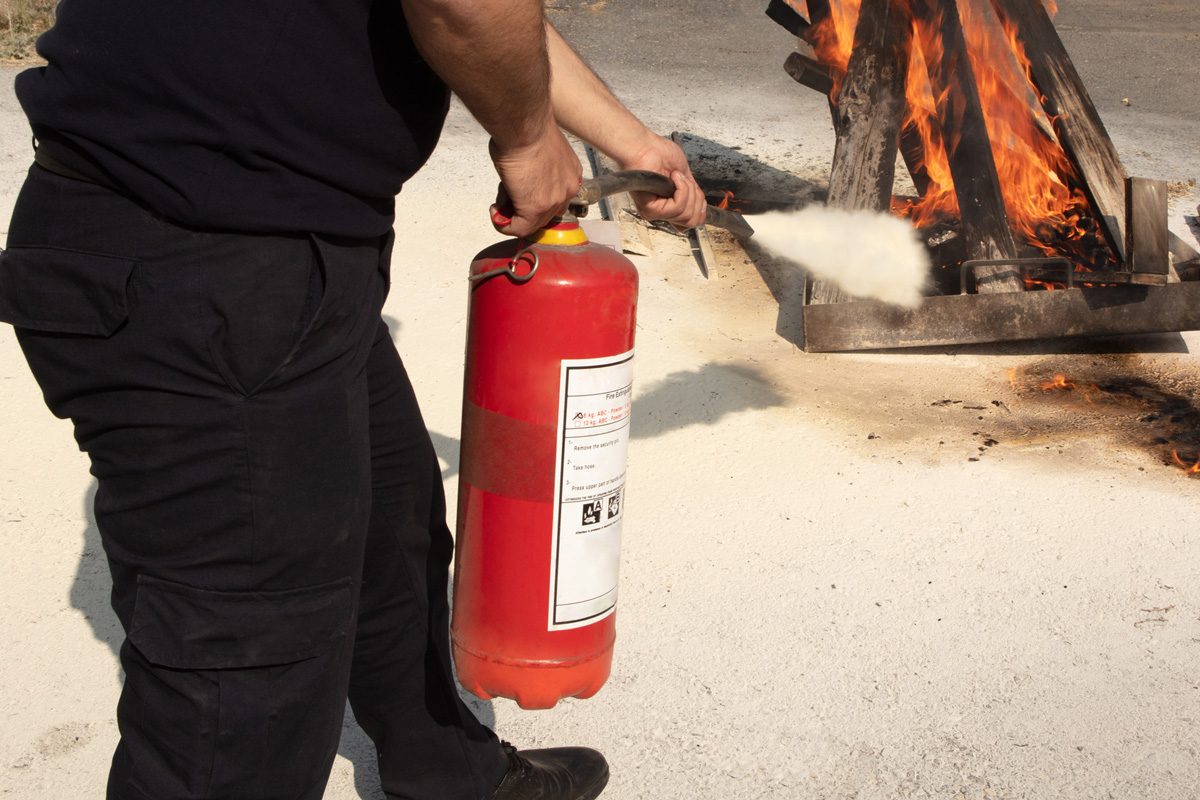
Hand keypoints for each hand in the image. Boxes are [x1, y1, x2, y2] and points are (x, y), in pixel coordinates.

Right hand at [488, 123, 582, 237]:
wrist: (523, 125)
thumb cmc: (526, 127)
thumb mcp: (539, 149)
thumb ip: (537, 167)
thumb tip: (521, 178)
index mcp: (571, 172)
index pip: (556, 197)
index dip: (535, 199)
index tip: (519, 194)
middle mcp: (568, 188)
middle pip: (546, 213)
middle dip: (523, 208)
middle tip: (506, 198)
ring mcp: (553, 200)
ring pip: (531, 222)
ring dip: (512, 215)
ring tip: (499, 199)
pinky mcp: (535, 208)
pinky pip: (518, 228)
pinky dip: (503, 224)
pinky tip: (494, 209)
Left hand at [618, 135, 706, 229]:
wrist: (646, 147)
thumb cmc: (660, 155)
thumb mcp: (685, 178)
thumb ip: (693, 195)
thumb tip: (702, 208)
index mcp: (668, 207)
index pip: (691, 223)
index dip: (700, 211)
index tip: (700, 197)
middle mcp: (661, 213)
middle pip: (691, 221)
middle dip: (696, 197)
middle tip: (686, 181)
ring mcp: (655, 212)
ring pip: (685, 213)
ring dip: (687, 190)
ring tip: (677, 177)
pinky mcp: (651, 209)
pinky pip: (677, 207)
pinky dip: (681, 189)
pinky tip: (673, 178)